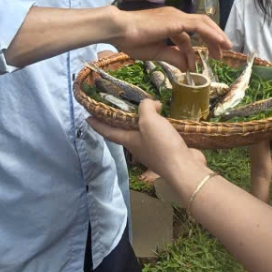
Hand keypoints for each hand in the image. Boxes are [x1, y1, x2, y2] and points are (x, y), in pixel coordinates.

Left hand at [88, 100, 208, 182]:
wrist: (184, 167)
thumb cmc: (161, 145)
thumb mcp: (149, 121)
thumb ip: (145, 107)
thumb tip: (150, 104)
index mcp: (129, 140)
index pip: (108, 131)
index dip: (97, 124)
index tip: (87, 117)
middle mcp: (139, 146)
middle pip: (126, 131)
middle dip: (122, 120)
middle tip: (121, 105)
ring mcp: (153, 150)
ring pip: (144, 132)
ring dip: (144, 121)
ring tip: (148, 108)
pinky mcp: (168, 151)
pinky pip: (160, 135)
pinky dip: (160, 125)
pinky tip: (167, 119)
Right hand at [110, 7, 231, 71]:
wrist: (120, 30)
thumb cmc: (132, 40)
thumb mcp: (156, 53)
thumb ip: (172, 57)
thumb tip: (186, 68)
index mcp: (168, 22)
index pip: (187, 36)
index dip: (193, 51)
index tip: (196, 65)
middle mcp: (175, 16)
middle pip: (201, 26)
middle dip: (212, 39)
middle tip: (220, 55)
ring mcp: (177, 16)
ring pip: (204, 23)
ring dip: (216, 36)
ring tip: (226, 49)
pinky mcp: (177, 20)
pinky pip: (200, 26)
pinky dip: (212, 34)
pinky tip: (220, 42)